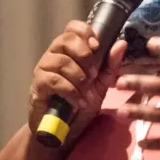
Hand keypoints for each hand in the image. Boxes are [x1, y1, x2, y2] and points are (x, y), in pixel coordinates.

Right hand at [28, 20, 128, 146]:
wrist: (63, 132)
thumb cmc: (80, 104)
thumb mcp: (101, 85)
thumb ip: (111, 65)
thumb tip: (121, 43)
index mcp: (68, 51)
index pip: (72, 28)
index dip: (85, 32)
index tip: (96, 46)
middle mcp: (53, 55)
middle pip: (65, 39)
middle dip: (84, 55)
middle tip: (92, 74)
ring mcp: (43, 70)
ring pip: (61, 61)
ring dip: (79, 77)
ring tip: (86, 91)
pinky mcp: (37, 86)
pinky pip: (54, 80)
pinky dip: (70, 91)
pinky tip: (79, 101)